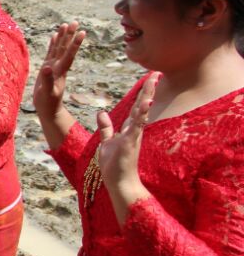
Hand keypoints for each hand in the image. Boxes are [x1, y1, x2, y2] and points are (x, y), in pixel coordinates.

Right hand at [33, 22, 85, 119]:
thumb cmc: (48, 103)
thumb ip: (48, 80)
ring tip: (65, 24)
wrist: (48, 109)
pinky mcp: (48, 68)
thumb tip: (47, 67)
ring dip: (62, 37)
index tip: (81, 32)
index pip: (69, 55)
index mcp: (60, 71)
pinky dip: (53, 44)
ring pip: (59, 49)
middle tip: (75, 22)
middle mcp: (58, 66)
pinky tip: (54, 37)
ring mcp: (54, 67)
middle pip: (65, 48)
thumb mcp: (47, 92)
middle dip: (70, 35)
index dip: (74, 44)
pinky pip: (51, 53)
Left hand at [96, 74, 157, 221]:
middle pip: (142, 105)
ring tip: (152, 82)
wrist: (119, 182)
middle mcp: (135, 130)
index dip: (142, 92)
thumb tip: (101, 112)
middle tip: (155, 73)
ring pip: (142, 113)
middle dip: (148, 89)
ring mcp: (134, 135)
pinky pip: (137, 126)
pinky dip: (141, 115)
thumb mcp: (107, 142)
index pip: (137, 106)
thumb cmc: (115, 165)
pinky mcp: (131, 143)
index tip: (148, 77)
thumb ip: (106, 128)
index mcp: (129, 128)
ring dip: (146, 97)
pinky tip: (145, 104)